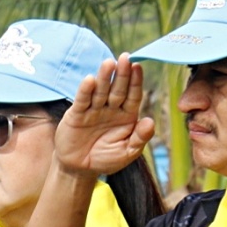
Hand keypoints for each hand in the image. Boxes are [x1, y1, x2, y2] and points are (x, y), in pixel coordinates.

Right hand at [57, 56, 156, 176]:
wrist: (79, 168)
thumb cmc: (106, 159)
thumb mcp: (127, 152)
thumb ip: (139, 138)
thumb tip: (150, 121)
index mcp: (126, 115)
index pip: (133, 95)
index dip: (136, 81)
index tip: (139, 67)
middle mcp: (111, 109)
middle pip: (118, 89)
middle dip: (122, 74)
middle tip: (125, 58)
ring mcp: (93, 110)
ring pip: (100, 91)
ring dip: (104, 77)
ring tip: (108, 63)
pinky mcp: (76, 114)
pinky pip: (82, 101)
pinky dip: (85, 91)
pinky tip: (89, 80)